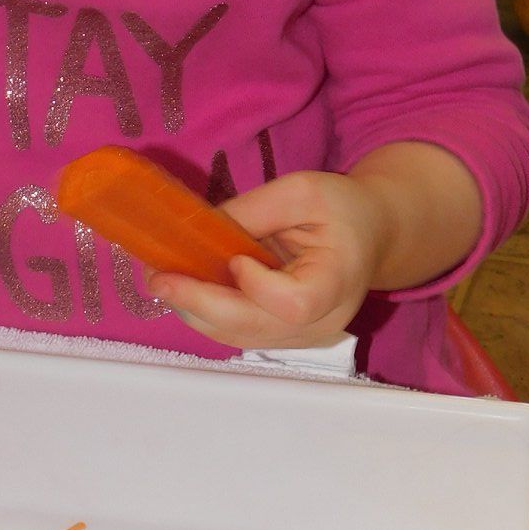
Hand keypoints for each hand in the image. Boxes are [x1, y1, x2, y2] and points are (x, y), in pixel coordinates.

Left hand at [146, 171, 392, 349]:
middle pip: (253, 329)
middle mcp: (320, 323)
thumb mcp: (303, 192)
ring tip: (160, 279)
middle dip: (198, 303)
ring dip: (194, 310)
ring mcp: (300, 337)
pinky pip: (237, 331)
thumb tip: (198, 230)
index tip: (236, 258)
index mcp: (337, 283)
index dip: (257, 286)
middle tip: (157, 278)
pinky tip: (181, 288)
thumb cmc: (342, 209)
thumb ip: (253, 210)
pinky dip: (205, 312)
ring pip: (238, 336)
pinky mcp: (282, 336)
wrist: (371, 235)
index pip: (293, 304)